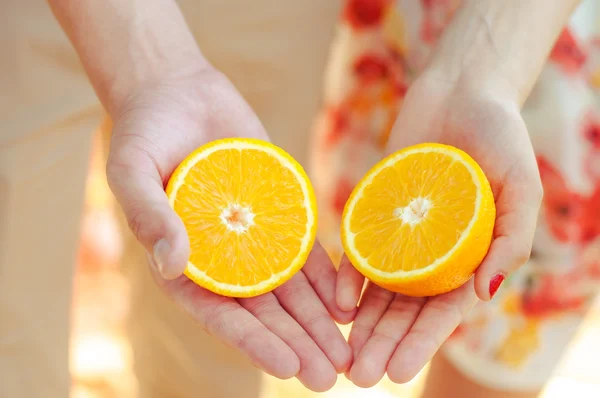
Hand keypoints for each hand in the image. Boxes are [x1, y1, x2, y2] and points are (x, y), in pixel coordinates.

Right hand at [106, 67, 354, 391]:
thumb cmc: (143, 132)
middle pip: (263, 311)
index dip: (252, 341)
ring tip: (346, 354)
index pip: (218, 313)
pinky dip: (326, 278)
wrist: (177, 93)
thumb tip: (172, 264)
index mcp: (182, 263)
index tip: (286, 365)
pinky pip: (305, 251)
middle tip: (328, 375)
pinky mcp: (279, 213)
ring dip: (317, 322)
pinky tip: (348, 303)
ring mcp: (254, 238)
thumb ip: (149, 215)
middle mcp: (221, 259)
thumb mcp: (132, 169)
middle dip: (296, 344)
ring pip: (289, 290)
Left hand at [337, 73, 542, 386]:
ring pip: (377, 290)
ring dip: (360, 324)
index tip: (398, 373)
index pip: (443, 313)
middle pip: (404, 310)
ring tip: (341, 355)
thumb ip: (509, 241)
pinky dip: (345, 277)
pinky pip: (357, 251)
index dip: (421, 344)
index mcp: (468, 259)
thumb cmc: (500, 139)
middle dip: (383, 344)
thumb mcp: (520, 188)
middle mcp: (431, 255)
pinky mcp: (374, 213)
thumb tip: (485, 294)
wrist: (460, 94)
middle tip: (358, 377)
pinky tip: (334, 303)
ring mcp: (401, 236)